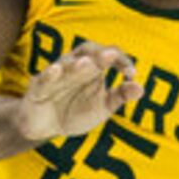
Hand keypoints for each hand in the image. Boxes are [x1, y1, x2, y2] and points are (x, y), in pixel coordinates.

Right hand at [15, 43, 139, 144]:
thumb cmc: (76, 111)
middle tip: (111, 56)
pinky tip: (56, 71)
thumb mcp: (102, 106)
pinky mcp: (38, 88)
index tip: (131, 74)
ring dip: (77, 64)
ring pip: (66, 63)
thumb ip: (120, 96)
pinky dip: (50, 74)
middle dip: (99, 54)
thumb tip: (140, 88)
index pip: (109, 54)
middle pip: (87, 50)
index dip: (121, 61)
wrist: (45, 128)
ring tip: (88, 64)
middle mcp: (74, 66)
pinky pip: (43, 78)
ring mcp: (55, 76)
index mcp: (92, 67)